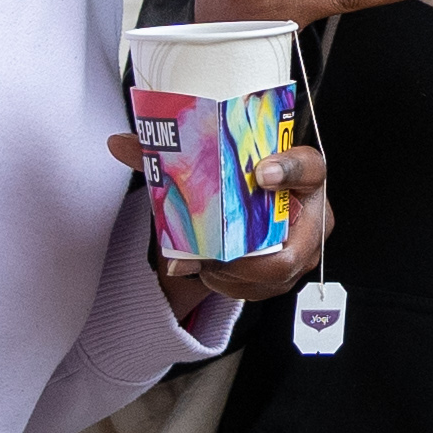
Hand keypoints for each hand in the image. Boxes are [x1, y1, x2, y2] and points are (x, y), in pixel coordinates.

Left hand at [114, 138, 330, 315]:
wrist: (252, 207)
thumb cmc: (240, 180)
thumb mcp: (212, 164)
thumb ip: (171, 153)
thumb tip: (119, 143)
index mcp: (301, 171)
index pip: (310, 167)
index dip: (289, 171)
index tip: (260, 172)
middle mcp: (312, 210)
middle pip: (294, 243)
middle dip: (247, 254)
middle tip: (212, 252)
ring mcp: (306, 245)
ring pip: (276, 272)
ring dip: (234, 273)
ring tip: (204, 263)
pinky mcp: (293, 271)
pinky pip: (266, 288)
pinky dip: (233, 284)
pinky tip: (212, 272)